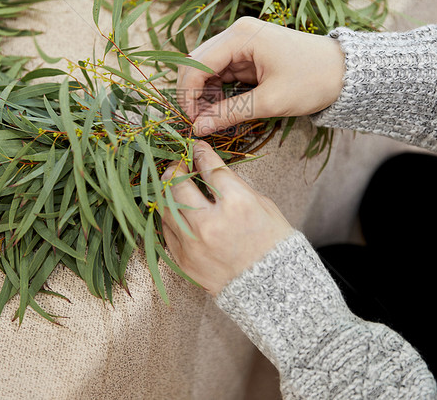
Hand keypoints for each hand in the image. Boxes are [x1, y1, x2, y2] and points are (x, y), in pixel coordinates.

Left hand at [160, 140, 292, 294]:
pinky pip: (166, 230)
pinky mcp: (183, 260)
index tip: (197, 148)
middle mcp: (209, 223)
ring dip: (167, 191)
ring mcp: (192, 244)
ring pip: (164, 206)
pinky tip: (176, 210)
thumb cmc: (272, 243)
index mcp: (236, 204)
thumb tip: (210, 168)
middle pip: (178, 184)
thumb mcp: (263, 205)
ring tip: (173, 185)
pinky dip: (170, 216)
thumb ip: (234, 186)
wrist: (271, 288)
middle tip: (180, 164)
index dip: (201, 154)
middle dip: (177, 168)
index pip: (210, 168)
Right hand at [177, 16, 345, 135]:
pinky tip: (221, 110)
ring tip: (210, 120)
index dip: (188, 94)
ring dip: (204, 94)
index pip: (197, 64)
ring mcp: (242, 41)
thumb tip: (198, 128)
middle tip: (197, 123)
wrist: (346, 72)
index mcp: (241, 36)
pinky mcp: (248, 53)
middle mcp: (237, 33)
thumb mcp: (270, 102)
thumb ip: (230, 113)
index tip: (191, 122)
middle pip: (197, 63)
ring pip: (207, 68)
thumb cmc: (313, 81)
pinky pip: (222, 71)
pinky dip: (217, 91)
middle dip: (193, 94)